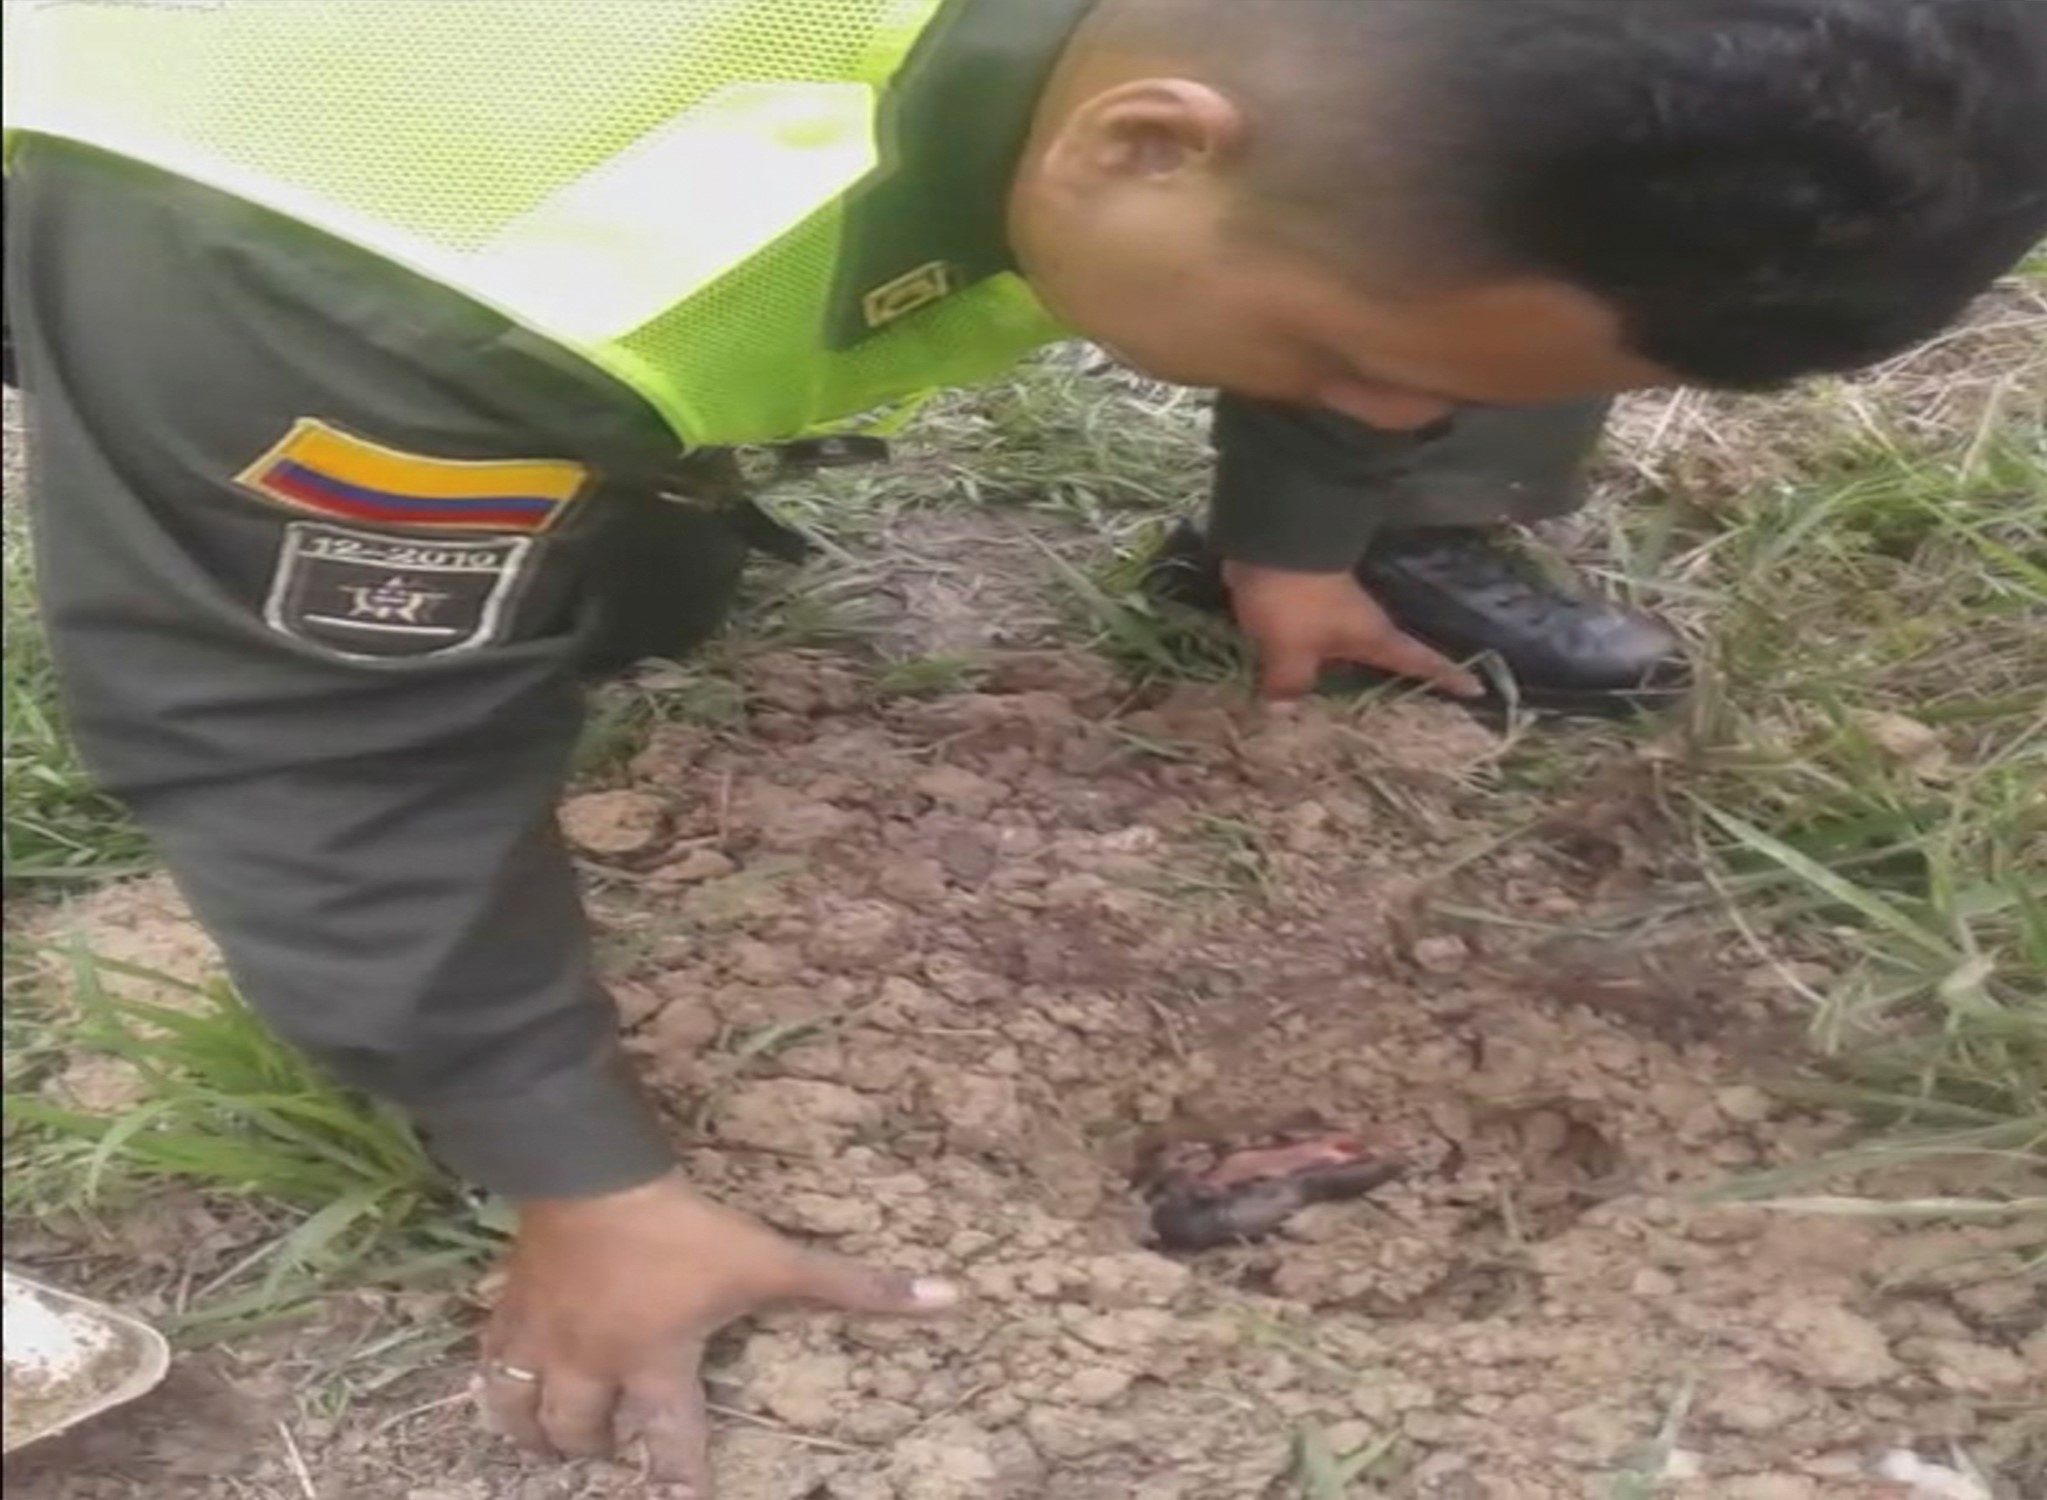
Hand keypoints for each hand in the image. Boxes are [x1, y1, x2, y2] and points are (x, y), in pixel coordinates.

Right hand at [480, 1173, 955, 1494]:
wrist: (590, 1172)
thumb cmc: (684, 1228)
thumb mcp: (772, 1260)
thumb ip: (855, 1286)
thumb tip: (946, 1299)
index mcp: (656, 1368)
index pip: (670, 1446)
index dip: (679, 1483)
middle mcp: (592, 1368)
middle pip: (581, 1436)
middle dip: (595, 1453)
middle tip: (609, 1454)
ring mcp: (543, 1337)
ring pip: (522, 1411)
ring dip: (537, 1433)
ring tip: (552, 1439)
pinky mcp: (509, 1302)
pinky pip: (488, 1359)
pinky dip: (495, 1378)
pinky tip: (504, 1377)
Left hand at [1222, 561, 1483, 701]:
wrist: (1271, 538)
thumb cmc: (1296, 600)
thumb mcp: (1292, 650)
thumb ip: (1291, 683)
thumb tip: (1285, 712)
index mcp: (1374, 636)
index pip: (1421, 661)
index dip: (1447, 676)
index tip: (1476, 687)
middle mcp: (1361, 624)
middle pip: (1384, 655)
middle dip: (1393, 676)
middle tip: (1402, 709)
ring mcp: (1333, 610)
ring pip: (1343, 649)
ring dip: (1340, 670)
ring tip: (1336, 701)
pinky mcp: (1304, 601)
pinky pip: (1310, 639)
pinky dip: (1303, 657)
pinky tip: (1288, 673)